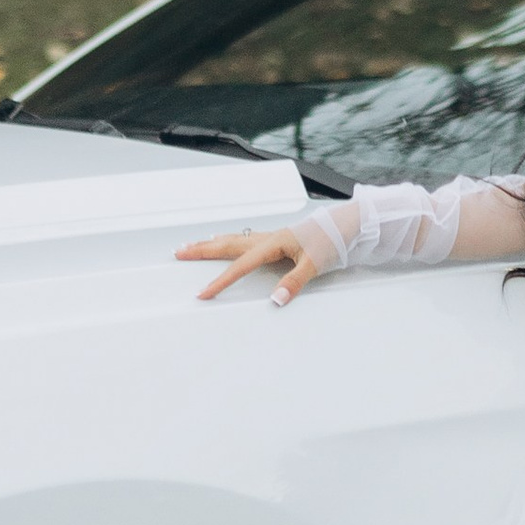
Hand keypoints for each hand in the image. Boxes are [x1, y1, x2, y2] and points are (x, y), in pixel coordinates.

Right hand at [177, 221, 340, 306]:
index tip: (203, 293)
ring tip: (191, 246)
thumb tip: (276, 299)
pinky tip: (223, 241)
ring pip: (232, 239)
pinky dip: (227, 241)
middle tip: (178, 252)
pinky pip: (243, 239)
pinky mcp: (275, 239)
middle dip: (201, 250)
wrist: (346, 225)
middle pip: (226, 245)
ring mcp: (270, 237)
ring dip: (211, 243)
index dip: (220, 281)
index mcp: (273, 243)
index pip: (239, 266)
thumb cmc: (331, 240)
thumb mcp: (314, 265)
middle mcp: (267, 238)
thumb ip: (294, 283)